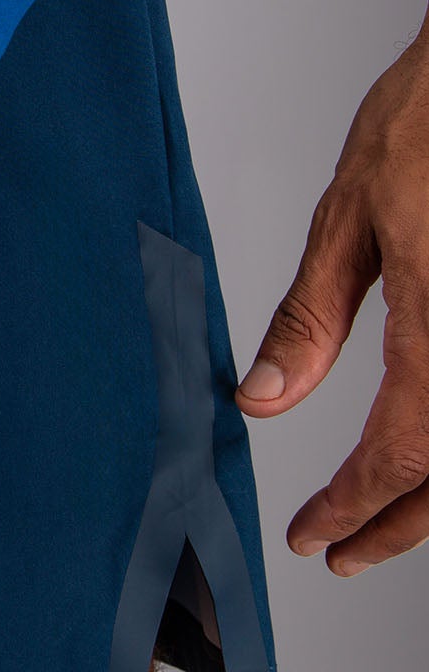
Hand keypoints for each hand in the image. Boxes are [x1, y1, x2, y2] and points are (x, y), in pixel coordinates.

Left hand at [236, 31, 428, 574]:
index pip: (402, 453)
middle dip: (400, 524)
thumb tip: (260, 400)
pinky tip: (428, 453)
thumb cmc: (426, 121)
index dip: (355, 508)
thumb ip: (309, 320)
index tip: (313, 537)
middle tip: (342, 550)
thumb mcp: (348, 219)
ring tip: (384, 519)